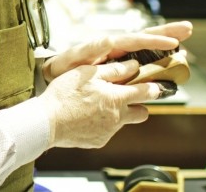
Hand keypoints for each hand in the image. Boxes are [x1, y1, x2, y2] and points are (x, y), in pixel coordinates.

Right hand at [39, 59, 161, 148]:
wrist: (47, 122)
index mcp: (117, 98)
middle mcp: (118, 117)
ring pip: (122, 122)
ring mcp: (109, 131)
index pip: (146, 92)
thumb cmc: (65, 95)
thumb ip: (113, 70)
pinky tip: (85, 117)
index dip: (155, 87)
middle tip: (126, 97)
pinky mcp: (98, 141)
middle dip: (139, 104)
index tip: (159, 85)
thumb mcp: (88, 73)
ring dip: (117, 114)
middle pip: (142, 112)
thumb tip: (133, 66)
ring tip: (97, 106)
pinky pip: (106, 131)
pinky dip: (100, 124)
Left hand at [43, 20, 192, 82]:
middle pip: (143, 38)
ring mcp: (117, 57)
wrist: (51, 78)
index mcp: (104, 46)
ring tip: (186, 37)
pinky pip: (140, 62)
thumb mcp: (70, 61)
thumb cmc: (60, 70)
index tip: (171, 42)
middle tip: (188, 28)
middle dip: (165, 32)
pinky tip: (170, 60)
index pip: (132, 40)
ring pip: (145, 47)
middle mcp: (113, 49)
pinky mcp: (118, 67)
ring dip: (164, 41)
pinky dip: (155, 59)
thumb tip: (106, 43)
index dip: (152, 41)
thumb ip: (87, 52)